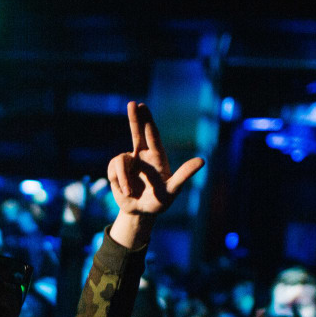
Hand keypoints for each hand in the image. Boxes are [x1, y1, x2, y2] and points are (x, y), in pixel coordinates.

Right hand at [106, 101, 204, 217]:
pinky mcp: (116, 169)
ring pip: (120, 160)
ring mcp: (128, 161)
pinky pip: (113, 170)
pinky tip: (125, 191)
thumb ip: (184, 175)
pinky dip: (118, 182)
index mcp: (157, 157)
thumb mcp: (172, 191)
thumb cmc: (159, 202)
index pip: (153, 137)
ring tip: (130, 192)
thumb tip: (202, 161)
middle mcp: (142, 155)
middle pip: (137, 132)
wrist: (140, 213)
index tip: (143, 107)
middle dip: (135, 118)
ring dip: (124, 178)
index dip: (147, 123)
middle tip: (132, 103)